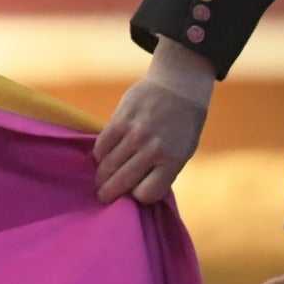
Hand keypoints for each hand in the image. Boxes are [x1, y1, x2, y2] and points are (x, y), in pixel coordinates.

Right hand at [93, 41, 213, 203]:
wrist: (179, 87)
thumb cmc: (182, 125)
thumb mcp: (184, 152)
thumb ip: (164, 171)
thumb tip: (138, 191)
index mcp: (173, 160)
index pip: (147, 193)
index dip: (139, 196)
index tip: (135, 192)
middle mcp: (154, 149)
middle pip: (122, 182)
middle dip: (109, 194)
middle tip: (104, 196)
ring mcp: (135, 134)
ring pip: (108, 166)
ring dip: (101, 177)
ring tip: (101, 179)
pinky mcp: (120, 120)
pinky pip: (101, 146)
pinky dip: (99, 156)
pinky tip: (103, 157)